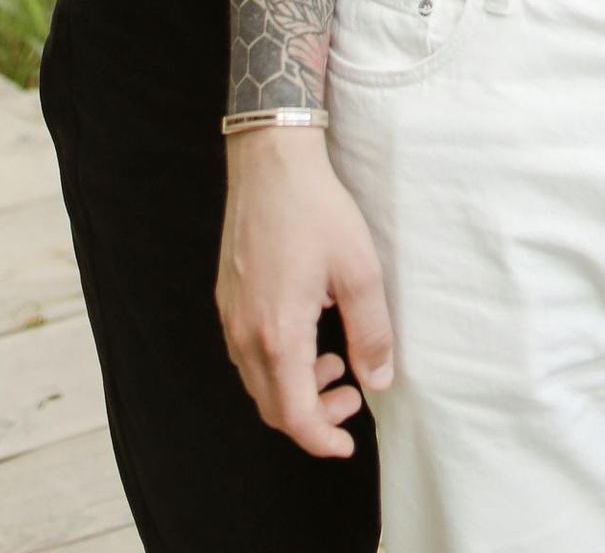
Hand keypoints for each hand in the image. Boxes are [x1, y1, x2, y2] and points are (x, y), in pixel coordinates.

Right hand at [217, 128, 393, 456]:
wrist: (270, 161)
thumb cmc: (316, 210)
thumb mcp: (359, 270)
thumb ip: (370, 332)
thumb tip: (377, 379)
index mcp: (277, 333)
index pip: (293, 414)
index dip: (321, 438)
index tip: (346, 444)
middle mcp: (245, 332)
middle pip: (271, 406)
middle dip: (312, 416)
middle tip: (350, 396)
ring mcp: (231, 315)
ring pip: (257, 381)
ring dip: (294, 389)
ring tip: (334, 363)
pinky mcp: (227, 298)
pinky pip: (247, 353)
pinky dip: (277, 364)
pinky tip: (307, 334)